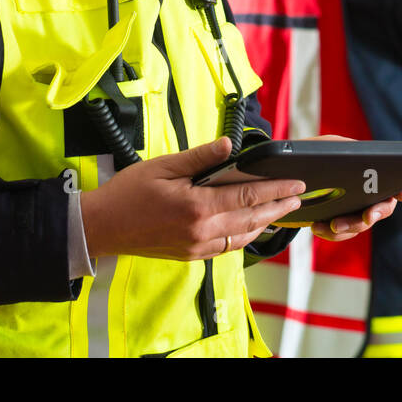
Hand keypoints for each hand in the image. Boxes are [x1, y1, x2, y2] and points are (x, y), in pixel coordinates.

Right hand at [79, 137, 304, 261]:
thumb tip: (230, 146)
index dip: (276, 189)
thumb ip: (201, 158)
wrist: (102, 227)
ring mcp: (198, 247)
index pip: (248, 196)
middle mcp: (202, 231)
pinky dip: (245, 237)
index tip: (296, 183)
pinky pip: (228, 248)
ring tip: (284, 211)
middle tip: (299, 196)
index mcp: (198, 207)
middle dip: (279, 206)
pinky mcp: (192, 255)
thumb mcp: (164, 166)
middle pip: (252, 219)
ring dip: (266, 223)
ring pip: (243, 237)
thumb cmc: (129, 193)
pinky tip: (253, 228)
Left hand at [301, 134, 401, 241]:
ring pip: (361, 226)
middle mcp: (365, 195)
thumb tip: (360, 151)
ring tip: (332, 225)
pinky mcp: (336, 224)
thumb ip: (344, 146)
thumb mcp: (326, 146)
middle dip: (375, 214)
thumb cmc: (311, 157)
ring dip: (348, 227)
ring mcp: (352, 211)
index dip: (400, 190)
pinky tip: (317, 227)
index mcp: (366, 175)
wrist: (286, 179)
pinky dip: (330, 233)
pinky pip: (341, 235)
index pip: (390, 183)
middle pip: (381, 209)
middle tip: (367, 217)